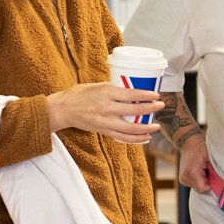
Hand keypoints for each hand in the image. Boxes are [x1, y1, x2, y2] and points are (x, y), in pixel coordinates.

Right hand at [48, 82, 163, 145]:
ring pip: (130, 128)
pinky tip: (145, 137)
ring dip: (146, 128)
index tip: (156, 95)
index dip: (146, 95)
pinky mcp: (103, 130)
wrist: (63, 109)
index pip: (132, 94)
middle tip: (161, 106)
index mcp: (106, 92)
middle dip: (150, 109)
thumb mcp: (98, 85)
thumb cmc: (80, 94)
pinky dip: (135, 138)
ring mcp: (105, 121)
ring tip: (156, 126)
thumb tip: (132, 91)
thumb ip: (114, 89)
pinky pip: (122, 137)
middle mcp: (107, 108)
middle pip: (134, 111)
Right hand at [178, 131, 213, 194]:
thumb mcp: (211, 155)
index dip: (210, 185)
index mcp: (192, 172)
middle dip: (207, 182)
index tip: (213, 176)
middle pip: (200, 189)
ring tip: (203, 169)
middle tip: (208, 170)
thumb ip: (217, 168)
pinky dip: (198, 179)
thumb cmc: (201, 147)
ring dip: (202, 180)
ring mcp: (183, 178)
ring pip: (197, 187)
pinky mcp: (182, 179)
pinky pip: (193, 184)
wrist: (189, 143)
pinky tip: (199, 170)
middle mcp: (185, 177)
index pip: (202, 189)